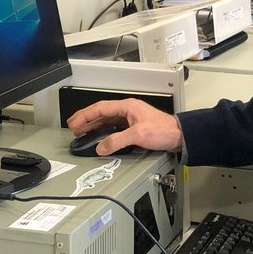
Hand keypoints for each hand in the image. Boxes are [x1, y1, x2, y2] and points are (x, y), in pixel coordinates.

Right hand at [66, 98, 183, 156]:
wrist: (179, 136)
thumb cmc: (164, 130)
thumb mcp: (138, 135)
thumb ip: (117, 141)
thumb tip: (101, 147)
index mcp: (127, 106)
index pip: (100, 108)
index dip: (85, 115)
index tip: (74, 123)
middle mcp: (128, 110)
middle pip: (101, 113)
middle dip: (86, 119)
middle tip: (73, 126)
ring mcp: (131, 118)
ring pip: (107, 120)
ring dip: (94, 125)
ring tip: (82, 131)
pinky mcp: (134, 127)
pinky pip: (114, 127)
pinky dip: (104, 131)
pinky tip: (99, 137)